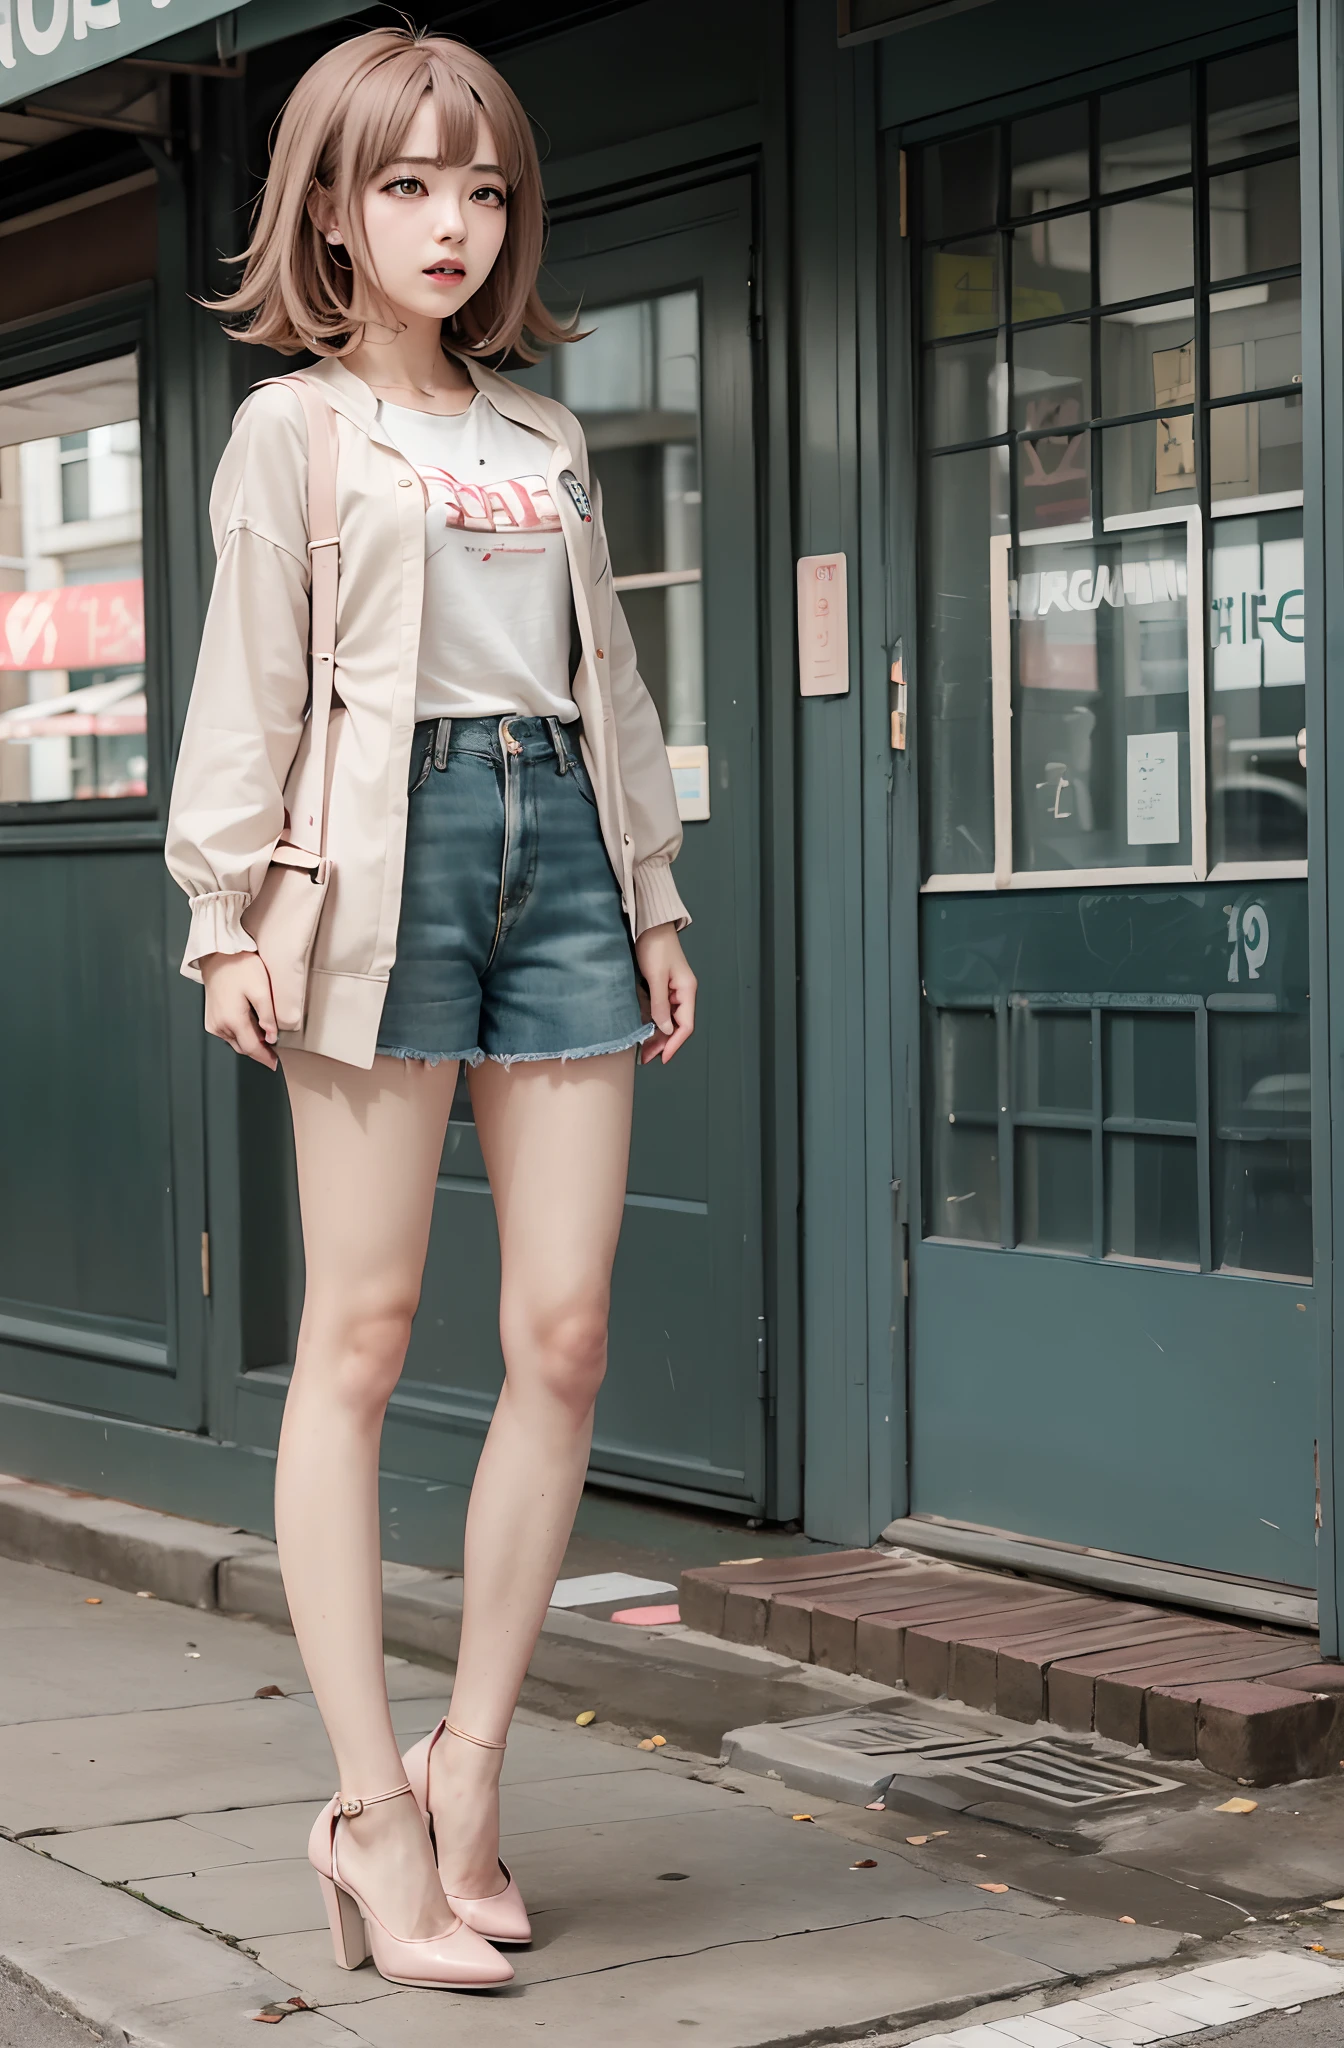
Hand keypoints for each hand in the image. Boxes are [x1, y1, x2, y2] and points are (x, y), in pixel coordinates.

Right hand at [200, 951, 278, 1069]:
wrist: (219, 954)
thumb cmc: (239, 967)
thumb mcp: (262, 990)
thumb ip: (268, 1017)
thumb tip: (272, 1037)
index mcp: (232, 1020)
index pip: (252, 1048)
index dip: (265, 1058)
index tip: (275, 1064)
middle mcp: (219, 1025)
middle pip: (243, 1047)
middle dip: (259, 1051)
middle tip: (274, 1051)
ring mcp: (213, 1022)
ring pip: (235, 1041)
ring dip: (249, 1042)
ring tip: (264, 1035)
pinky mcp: (211, 1017)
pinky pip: (228, 1033)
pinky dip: (240, 1034)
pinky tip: (250, 1025)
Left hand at [634, 923, 695, 1065]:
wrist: (648, 924)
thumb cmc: (655, 945)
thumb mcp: (656, 976)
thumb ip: (660, 1004)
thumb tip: (664, 1028)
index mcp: (687, 990)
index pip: (685, 1025)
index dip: (675, 1044)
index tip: (662, 1057)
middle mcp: (682, 992)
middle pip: (676, 1025)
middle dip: (662, 1043)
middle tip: (646, 1057)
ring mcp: (671, 990)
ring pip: (667, 1019)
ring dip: (656, 1035)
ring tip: (642, 1049)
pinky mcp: (660, 986)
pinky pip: (659, 1009)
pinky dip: (651, 1021)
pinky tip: (641, 1030)